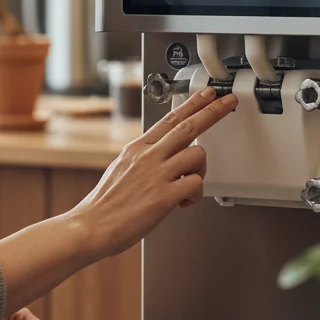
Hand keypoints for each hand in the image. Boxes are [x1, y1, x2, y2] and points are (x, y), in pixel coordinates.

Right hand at [73, 86, 237, 258]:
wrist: (92, 226)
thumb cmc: (105, 203)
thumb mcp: (121, 167)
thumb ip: (143, 157)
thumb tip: (160, 153)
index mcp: (138, 148)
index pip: (170, 118)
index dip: (192, 104)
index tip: (206, 94)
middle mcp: (148, 156)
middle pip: (188, 126)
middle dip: (212, 111)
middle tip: (227, 101)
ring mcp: (157, 175)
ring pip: (197, 155)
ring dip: (201, 169)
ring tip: (188, 184)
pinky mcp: (164, 197)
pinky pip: (196, 184)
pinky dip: (195, 194)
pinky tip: (183, 202)